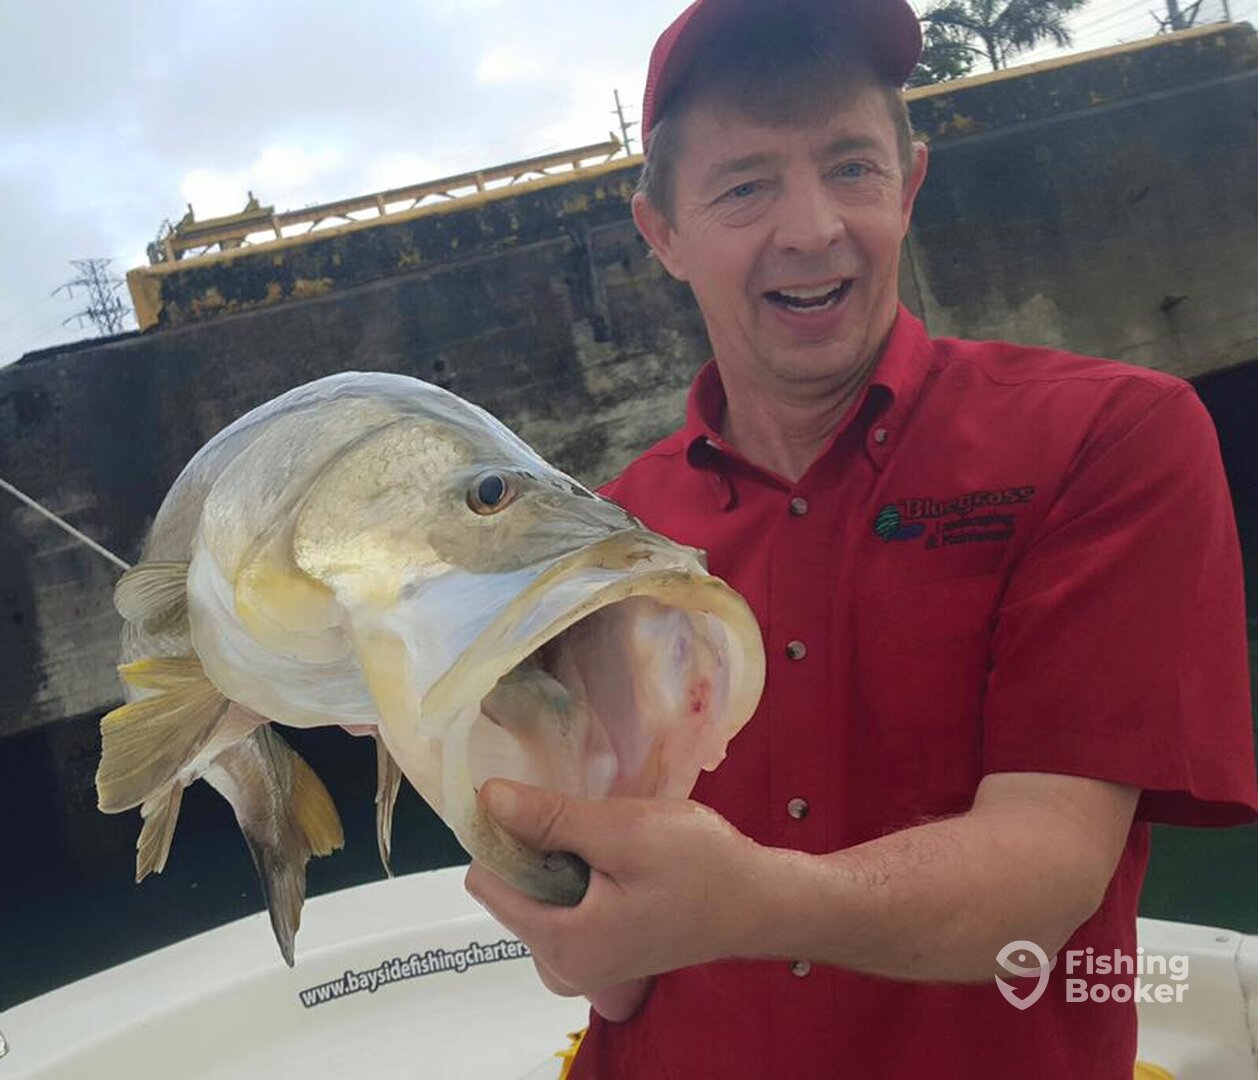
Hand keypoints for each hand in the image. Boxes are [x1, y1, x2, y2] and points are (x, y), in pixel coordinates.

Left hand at [464, 779, 762, 1007]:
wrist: (759, 901)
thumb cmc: (703, 867)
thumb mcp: (626, 831)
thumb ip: (552, 819)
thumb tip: (487, 798)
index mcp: (562, 946)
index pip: (488, 881)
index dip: (504, 835)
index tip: (540, 805)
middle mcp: (561, 967)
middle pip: (508, 890)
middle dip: (536, 848)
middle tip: (588, 823)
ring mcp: (579, 964)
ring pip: (534, 893)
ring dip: (558, 858)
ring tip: (606, 840)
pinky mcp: (597, 951)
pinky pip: (559, 904)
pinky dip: (575, 874)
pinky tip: (612, 858)